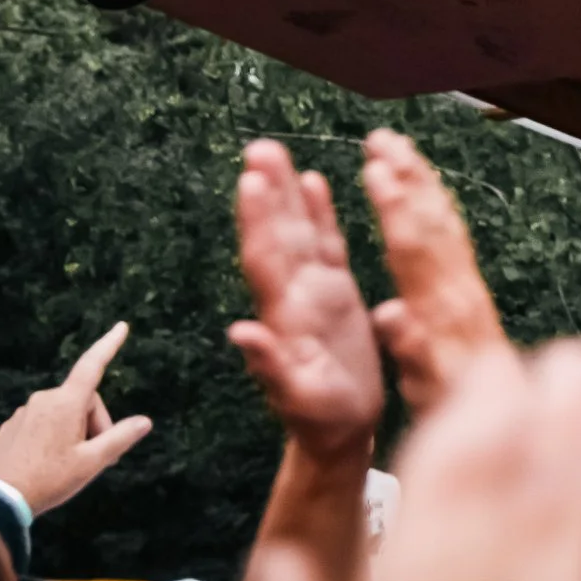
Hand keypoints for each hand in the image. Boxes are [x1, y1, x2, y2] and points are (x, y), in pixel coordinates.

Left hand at [0, 321, 153, 514]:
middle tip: (97, 458)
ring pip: (62, 414)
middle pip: (82, 402)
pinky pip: (42, 424)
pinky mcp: (11, 427)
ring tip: (71, 465)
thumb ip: (120, 438)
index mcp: (65, 403)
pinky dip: (53, 438)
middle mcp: (43, 400)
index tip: (122, 326)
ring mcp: (24, 413)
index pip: (92, 365)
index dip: (109, 345)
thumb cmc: (50, 479)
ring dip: (74, 433)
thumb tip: (145, 421)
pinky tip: (48, 465)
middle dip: (95, 425)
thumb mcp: (91, 463)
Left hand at [230, 140, 384, 459]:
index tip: (250, 180)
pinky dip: (319, 212)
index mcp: (284, 317)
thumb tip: (239, 332)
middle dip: (267, 192)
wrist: (341, 432)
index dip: (259, 220)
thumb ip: (269, 365)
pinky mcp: (338, 294)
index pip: (267, 259)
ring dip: (285, 192)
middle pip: (278, 234)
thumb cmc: (319, 421)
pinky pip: (327, 244)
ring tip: (272, 150)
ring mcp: (315, 292)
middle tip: (257, 147)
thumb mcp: (296, 399)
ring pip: (299, 231)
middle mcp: (294, 296)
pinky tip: (313, 179)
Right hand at [363, 130, 507, 415]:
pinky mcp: (469, 287)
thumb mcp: (430, 389)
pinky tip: (422, 186)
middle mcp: (458, 287)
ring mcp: (467, 283)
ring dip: (420, 180)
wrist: (505, 416)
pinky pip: (450, 232)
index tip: (377, 168)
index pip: (415, 247)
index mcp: (441, 309)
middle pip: (430, 221)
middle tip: (381, 137)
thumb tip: (392, 314)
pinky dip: (433, 202)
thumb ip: (413, 349)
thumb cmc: (455, 405)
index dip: (396, 207)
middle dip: (406, 177)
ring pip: (442, 220)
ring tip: (397, 145)